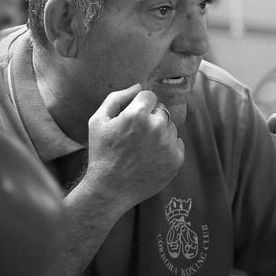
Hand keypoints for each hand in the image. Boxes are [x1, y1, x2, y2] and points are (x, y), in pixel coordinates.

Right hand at [84, 84, 184, 213]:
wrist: (110, 189)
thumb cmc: (102, 154)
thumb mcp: (98, 121)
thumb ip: (117, 98)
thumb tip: (138, 86)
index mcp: (137, 114)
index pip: (149, 96)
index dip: (139, 106)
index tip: (131, 119)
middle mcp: (156, 127)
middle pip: (161, 110)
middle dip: (150, 118)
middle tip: (135, 136)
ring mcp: (168, 144)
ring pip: (170, 126)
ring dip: (160, 133)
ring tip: (142, 148)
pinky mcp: (176, 159)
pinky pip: (178, 143)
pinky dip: (167, 148)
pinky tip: (151, 157)